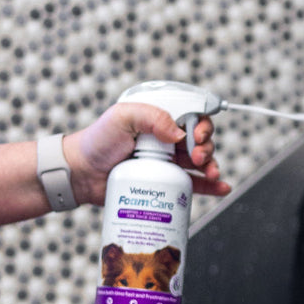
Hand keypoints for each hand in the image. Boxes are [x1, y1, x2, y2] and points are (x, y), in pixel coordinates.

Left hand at [61, 102, 230, 205]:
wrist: (81, 174)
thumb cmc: (97, 141)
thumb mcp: (121, 118)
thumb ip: (150, 116)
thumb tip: (179, 133)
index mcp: (159, 118)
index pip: (191, 116)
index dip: (201, 125)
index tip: (196, 136)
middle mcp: (167, 138)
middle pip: (200, 140)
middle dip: (207, 147)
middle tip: (197, 157)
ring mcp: (168, 161)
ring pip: (201, 162)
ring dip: (212, 166)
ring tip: (210, 173)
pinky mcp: (166, 183)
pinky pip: (193, 184)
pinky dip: (210, 186)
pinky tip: (221, 187)